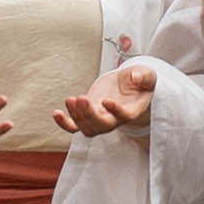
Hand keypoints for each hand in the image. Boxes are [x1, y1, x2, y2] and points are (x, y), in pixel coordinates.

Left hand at [48, 57, 162, 139]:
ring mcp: (100, 118)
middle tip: (82, 99)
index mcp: (132, 110)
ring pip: (87, 128)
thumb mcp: (147, 75)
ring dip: (77, 117)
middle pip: (103, 126)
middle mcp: (116, 119)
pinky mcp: (88, 114)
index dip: (116, 111)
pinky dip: (65, 124)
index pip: (125, 116)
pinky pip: (75, 126)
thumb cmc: (139, 81)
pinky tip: (56, 114)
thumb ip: (143, 76)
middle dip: (90, 115)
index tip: (107, 100)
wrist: (128, 85)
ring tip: (71, 100)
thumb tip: (136, 77)